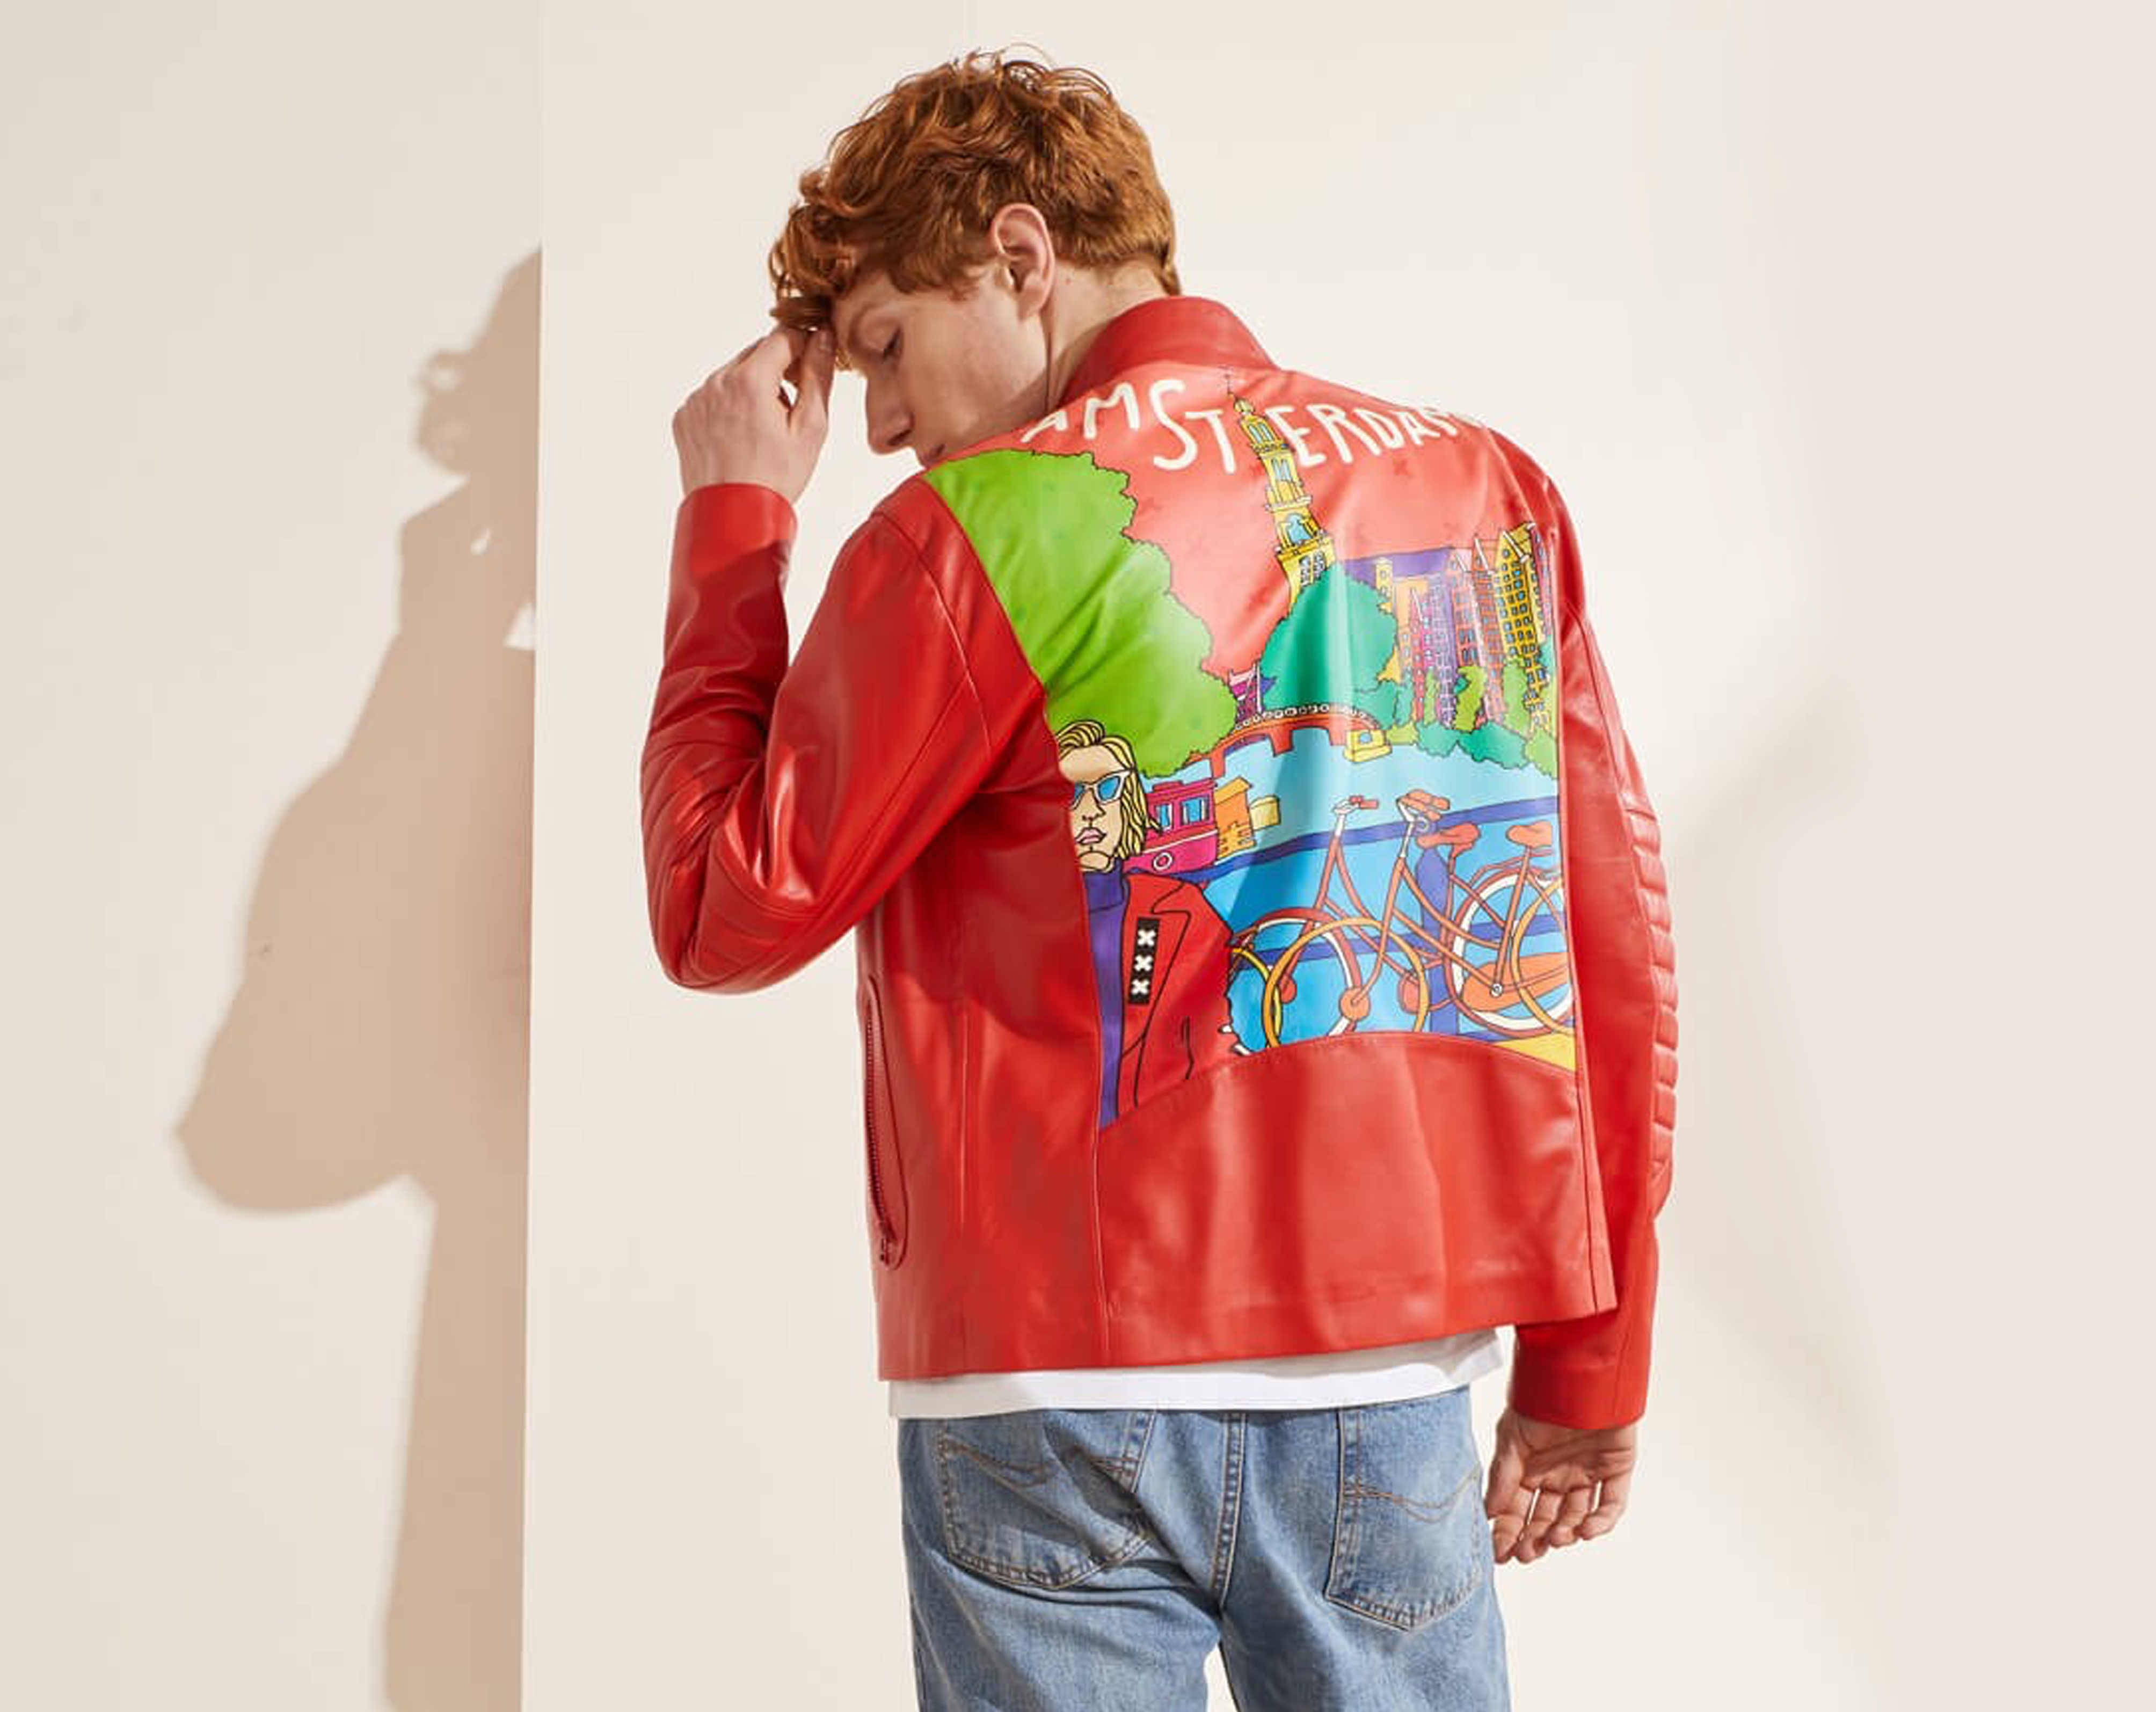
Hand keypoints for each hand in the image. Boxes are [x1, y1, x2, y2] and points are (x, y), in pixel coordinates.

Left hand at [672, 324, 834, 504]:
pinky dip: (728, 407)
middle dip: (777, 371)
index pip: (782, 337)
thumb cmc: (775, 479)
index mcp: (750, 381)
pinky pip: (712, 397)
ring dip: (751, 389)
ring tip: (763, 430)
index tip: (810, 368)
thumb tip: (822, 338)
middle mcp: (716, 383)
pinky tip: (740, 438)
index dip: (803, 347)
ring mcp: (696, 400)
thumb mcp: (810, 428)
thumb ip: (818, 376)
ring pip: (732, 375)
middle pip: (755, 354)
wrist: (733, 518)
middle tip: (790, 408)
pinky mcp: (684, 418)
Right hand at [1483, 1404, 1637, 1562]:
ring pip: (1576, 1516)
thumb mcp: (1511, 1438)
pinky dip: (1600, 1522)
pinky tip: (1586, 1530)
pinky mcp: (1615, 1470)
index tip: (1501, 1555)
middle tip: (1528, 1553)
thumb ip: (1503, 1477)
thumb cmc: (1539, 1399)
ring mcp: (1587, 1473)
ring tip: (1556, 1537)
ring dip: (1565, 1533)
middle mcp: (1557, 1474)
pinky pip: (1610, 1504)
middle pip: (1545, 1519)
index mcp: (1529, 1468)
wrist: (1579, 1372)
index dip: (1508, 1533)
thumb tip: (1488, 1514)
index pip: (1516, 1510)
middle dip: (1535, 1539)